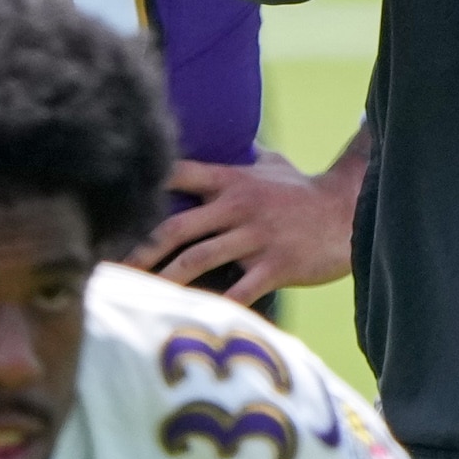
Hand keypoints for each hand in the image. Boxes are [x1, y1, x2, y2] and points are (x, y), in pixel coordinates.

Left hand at [130, 151, 355, 300]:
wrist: (350, 213)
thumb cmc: (305, 190)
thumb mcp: (272, 163)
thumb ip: (241, 155)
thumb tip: (224, 139)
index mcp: (232, 180)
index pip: (178, 173)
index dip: (144, 185)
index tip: (111, 200)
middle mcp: (238, 206)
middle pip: (176, 227)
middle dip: (140, 248)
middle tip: (108, 265)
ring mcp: (256, 237)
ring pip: (197, 260)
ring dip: (164, 279)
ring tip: (137, 295)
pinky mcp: (275, 266)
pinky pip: (238, 291)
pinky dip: (214, 306)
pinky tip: (191, 319)